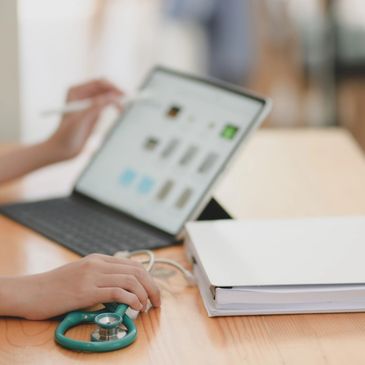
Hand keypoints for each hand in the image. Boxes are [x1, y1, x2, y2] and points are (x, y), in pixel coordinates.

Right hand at [0, 254, 160, 319]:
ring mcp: (92, 276)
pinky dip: (131, 299)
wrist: (32, 291)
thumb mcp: (83, 276)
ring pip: (130, 279)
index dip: (149, 279)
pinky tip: (135, 307)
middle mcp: (98, 264)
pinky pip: (117, 292)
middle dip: (152, 286)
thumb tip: (123, 293)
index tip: (153, 292)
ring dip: (144, 294)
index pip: (133, 265)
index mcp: (99, 259)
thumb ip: (102, 279)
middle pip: (136, 271)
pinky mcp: (85, 291)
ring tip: (147, 307)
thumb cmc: (57, 288)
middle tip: (157, 301)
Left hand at [47, 79, 122, 160]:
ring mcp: (88, 104)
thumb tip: (113, 97)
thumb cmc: (66, 135)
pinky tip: (119, 110)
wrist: (62, 150)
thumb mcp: (82, 119)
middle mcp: (82, 95)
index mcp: (76, 91)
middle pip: (105, 88)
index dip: (112, 87)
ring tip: (123, 108)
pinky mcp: (93, 113)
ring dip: (117, 99)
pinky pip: (107, 105)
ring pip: (107, 96)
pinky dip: (114, 106)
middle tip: (128, 100)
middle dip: (116, 93)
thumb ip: (97, 106)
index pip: (99, 83)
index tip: (123, 95)